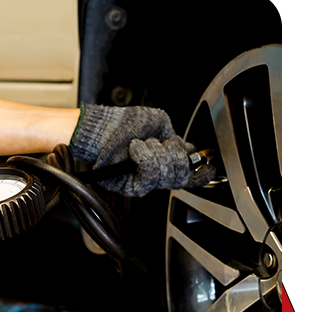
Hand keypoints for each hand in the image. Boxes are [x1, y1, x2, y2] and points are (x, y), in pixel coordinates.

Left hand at [71, 104, 215, 196]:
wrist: (102, 128)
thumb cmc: (126, 124)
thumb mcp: (159, 125)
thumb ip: (176, 139)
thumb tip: (191, 150)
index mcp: (166, 161)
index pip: (190, 174)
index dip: (202, 173)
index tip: (209, 166)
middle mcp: (157, 175)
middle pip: (181, 176)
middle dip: (175, 155)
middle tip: (161, 143)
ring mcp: (144, 182)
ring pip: (166, 175)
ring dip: (156, 152)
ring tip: (141, 143)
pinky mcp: (131, 187)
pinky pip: (149, 175)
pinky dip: (144, 156)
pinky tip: (135, 148)